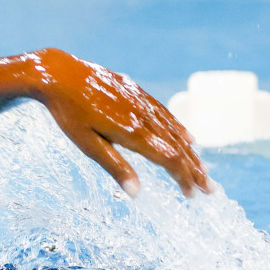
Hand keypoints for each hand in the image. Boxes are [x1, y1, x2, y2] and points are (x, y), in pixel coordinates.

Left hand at [29, 48, 211, 197]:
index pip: (168, 160)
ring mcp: (142, 102)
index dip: (183, 178)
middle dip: (195, 170)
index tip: (192, 195)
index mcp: (133, 132)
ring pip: (174, 131)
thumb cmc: (68, 113)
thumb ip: (114, 167)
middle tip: (210, 190)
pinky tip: (188, 137)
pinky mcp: (136, 92)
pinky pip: (165, 114)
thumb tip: (136, 193)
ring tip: (203, 169)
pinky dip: (179, 129)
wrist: (59, 74)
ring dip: (191, 152)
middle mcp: (144, 116)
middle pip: (177, 147)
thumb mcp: (87, 144)